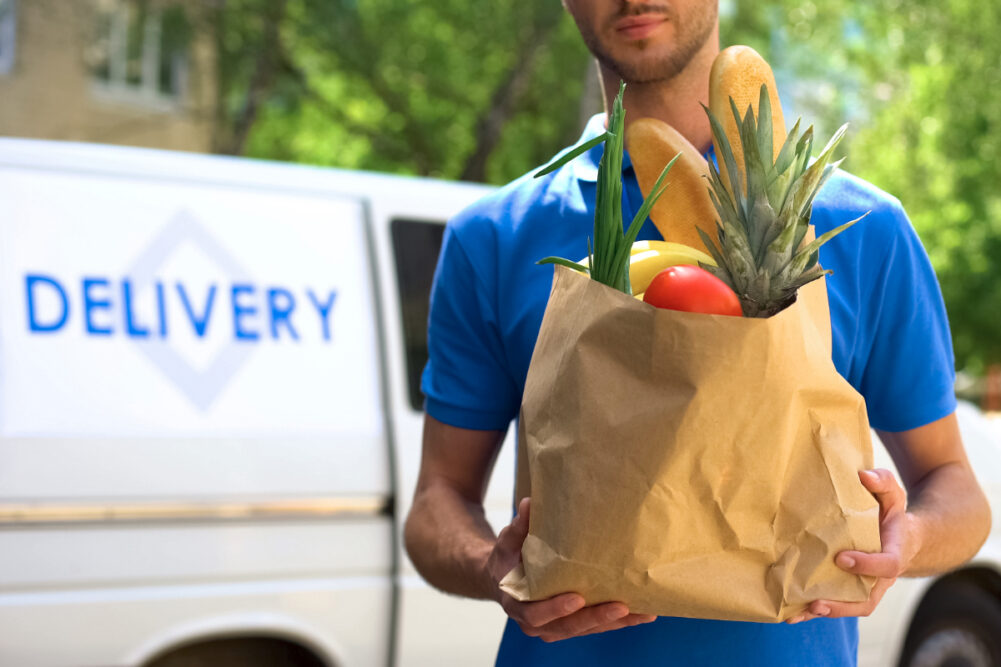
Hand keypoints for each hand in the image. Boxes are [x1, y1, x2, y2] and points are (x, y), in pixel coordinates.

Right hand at [485, 497, 656, 641]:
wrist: (505, 578)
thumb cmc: (508, 559)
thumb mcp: (508, 542)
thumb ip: (518, 527)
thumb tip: (529, 503)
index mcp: (518, 604)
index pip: (536, 613)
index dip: (555, 608)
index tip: (577, 598)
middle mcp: (537, 623)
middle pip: (568, 626)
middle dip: (596, 618)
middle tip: (621, 606)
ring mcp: (556, 627)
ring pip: (587, 629)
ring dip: (615, 623)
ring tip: (642, 612)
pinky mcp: (573, 625)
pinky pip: (596, 626)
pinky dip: (619, 621)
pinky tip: (642, 613)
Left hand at [787, 468, 917, 623]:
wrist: (900, 537)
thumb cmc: (891, 514)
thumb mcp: (893, 494)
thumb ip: (883, 482)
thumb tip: (864, 476)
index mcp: (893, 554)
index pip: (886, 565)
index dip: (866, 565)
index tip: (841, 558)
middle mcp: (880, 578)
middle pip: (866, 600)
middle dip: (842, 604)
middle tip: (817, 601)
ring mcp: (866, 587)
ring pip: (850, 607)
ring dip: (825, 612)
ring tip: (800, 612)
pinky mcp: (850, 589)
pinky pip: (836, 604)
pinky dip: (814, 611)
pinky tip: (791, 614)